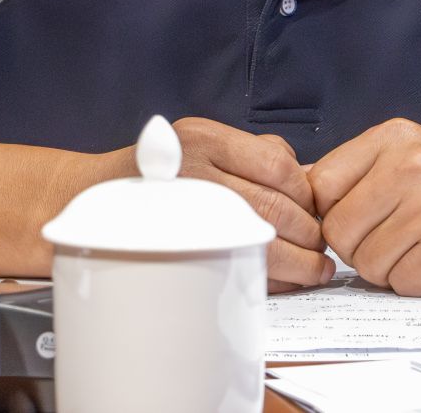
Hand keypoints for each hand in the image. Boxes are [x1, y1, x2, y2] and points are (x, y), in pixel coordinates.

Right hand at [170, 117, 333, 290]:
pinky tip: (285, 280)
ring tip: (313, 267)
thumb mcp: (208, 139)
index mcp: (206, 140)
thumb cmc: (165, 169)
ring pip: (258, 241)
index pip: (278, 166)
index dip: (306, 194)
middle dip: (308, 233)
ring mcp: (185, 212)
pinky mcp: (179, 248)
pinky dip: (270, 278)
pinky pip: (235, 266)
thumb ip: (259, 153)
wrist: (100, 193)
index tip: (316, 211)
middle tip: (321, 246)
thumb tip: (311, 182)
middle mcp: (194, 173)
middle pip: (272, 207)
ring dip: (298, 261)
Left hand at [309, 118, 420, 295]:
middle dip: (362, 249)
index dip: (330, 215)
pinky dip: (420, 283)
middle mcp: (411, 163)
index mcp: (394, 137)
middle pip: (337, 230)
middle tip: (401, 240)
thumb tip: (295, 192)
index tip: (358, 223)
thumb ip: (360, 173)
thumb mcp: (415, 158)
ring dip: (392, 269)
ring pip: (366, 263)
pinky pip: (402, 283)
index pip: (320, 185)